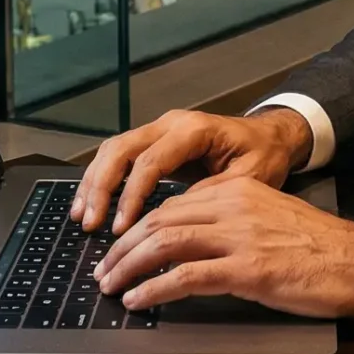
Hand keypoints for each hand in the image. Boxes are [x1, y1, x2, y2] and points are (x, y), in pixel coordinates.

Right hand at [71, 107, 311, 232]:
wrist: (271, 136)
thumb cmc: (264, 155)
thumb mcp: (250, 178)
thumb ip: (212, 194)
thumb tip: (174, 219)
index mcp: (194, 130)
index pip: (150, 161)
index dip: (132, 196)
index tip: (121, 229)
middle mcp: (170, 124)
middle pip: (121, 149)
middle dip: (101, 187)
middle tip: (90, 223)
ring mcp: (160, 130)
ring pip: (114, 149)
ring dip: (94, 183)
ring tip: (82, 218)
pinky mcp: (155, 142)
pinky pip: (120, 156)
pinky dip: (102, 180)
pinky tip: (91, 205)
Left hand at [92, 176, 353, 318]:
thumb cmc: (322, 246)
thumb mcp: (272, 216)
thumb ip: (235, 220)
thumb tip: (196, 243)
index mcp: (238, 189)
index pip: (173, 203)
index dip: (140, 227)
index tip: (122, 247)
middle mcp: (234, 206)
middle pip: (160, 219)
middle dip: (124, 247)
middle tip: (104, 270)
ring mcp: (240, 236)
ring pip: (165, 243)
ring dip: (130, 266)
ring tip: (111, 286)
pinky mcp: (248, 269)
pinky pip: (187, 276)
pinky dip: (155, 288)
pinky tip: (140, 300)